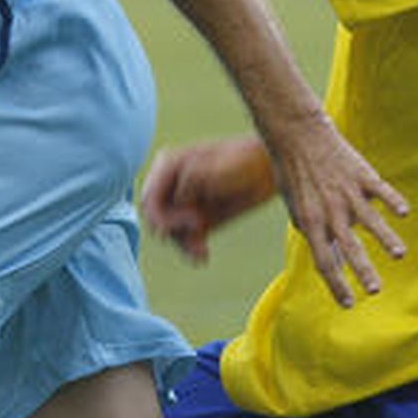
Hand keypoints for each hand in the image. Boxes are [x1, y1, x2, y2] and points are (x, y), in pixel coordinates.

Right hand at [140, 136, 277, 262]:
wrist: (268, 170)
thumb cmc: (244, 161)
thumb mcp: (215, 168)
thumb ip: (191, 180)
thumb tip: (178, 199)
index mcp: (168, 165)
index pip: (150, 198)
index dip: (163, 216)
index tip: (192, 221)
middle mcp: (171, 185)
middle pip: (155, 218)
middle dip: (173, 231)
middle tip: (199, 230)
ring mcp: (182, 203)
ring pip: (169, 233)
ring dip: (182, 244)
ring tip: (202, 252)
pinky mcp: (196, 219)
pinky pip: (184, 240)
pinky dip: (190, 250)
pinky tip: (202, 257)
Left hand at [264, 112, 408, 307]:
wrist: (296, 135)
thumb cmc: (294, 174)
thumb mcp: (296, 207)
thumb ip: (313, 231)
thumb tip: (332, 257)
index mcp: (310, 222)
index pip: (324, 262)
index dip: (336, 285)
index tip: (348, 304)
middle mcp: (330, 210)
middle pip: (348, 247)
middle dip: (363, 271)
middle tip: (376, 290)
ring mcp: (346, 192)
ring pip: (369, 219)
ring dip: (385, 238)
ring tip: (399, 254)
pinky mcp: (360, 174)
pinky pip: (380, 190)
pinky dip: (392, 201)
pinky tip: (404, 213)